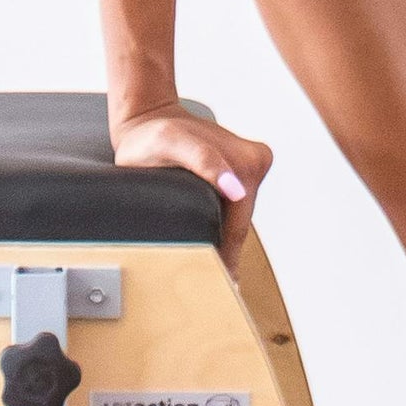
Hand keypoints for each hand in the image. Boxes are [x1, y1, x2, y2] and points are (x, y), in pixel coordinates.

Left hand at [112, 102, 271, 270]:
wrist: (150, 116)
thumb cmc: (154, 134)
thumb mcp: (170, 144)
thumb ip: (204, 162)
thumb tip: (238, 190)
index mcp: (247, 161)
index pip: (238, 226)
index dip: (225, 259)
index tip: (220, 289)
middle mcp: (256, 161)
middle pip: (241, 223)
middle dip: (224, 251)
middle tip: (207, 285)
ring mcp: (253, 163)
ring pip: (239, 217)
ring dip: (223, 237)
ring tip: (204, 265)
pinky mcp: (246, 167)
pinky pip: (235, 206)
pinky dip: (221, 220)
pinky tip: (206, 234)